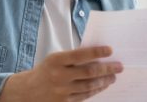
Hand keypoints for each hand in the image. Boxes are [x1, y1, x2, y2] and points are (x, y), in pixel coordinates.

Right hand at [0, 46, 122, 101]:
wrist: (27, 91)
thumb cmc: (45, 70)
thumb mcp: (55, 58)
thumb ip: (72, 57)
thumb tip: (96, 56)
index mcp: (56, 60)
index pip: (81, 55)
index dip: (97, 52)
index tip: (110, 50)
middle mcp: (59, 75)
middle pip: (89, 72)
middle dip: (107, 69)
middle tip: (119, 66)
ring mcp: (62, 91)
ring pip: (89, 86)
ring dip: (104, 80)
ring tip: (114, 76)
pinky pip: (85, 96)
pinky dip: (96, 90)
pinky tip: (103, 85)